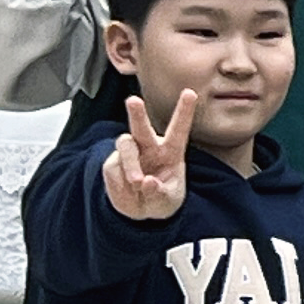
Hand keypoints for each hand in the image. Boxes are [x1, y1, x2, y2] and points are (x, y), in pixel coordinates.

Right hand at [104, 86, 196, 219]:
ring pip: (125, 145)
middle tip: (133, 101)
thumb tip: (146, 182)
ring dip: (130, 163)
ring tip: (137, 182)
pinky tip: (128, 191)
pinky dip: (121, 183)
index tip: (190, 92)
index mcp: (171, 152)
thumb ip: (159, 193)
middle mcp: (149, 147)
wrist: (140, 211)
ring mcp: (129, 153)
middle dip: (137, 114)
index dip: (184, 111)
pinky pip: (114, 168)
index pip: (178, 129)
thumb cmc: (161, 199)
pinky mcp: (113, 163)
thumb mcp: (167, 201)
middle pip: (142, 128)